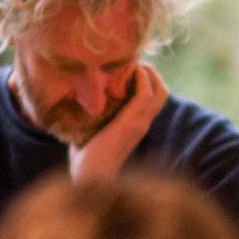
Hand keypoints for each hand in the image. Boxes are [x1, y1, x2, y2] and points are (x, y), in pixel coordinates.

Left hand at [70, 63, 167, 182]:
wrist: (88, 176)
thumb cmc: (86, 157)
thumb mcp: (93, 130)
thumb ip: (94, 116)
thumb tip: (76, 98)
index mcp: (138, 125)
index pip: (155, 97)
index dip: (147, 79)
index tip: (128, 67)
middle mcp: (143, 123)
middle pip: (162, 91)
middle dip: (151, 72)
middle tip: (130, 61)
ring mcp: (140, 123)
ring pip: (158, 90)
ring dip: (147, 72)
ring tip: (130, 62)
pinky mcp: (131, 122)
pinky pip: (144, 94)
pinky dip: (141, 79)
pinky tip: (127, 70)